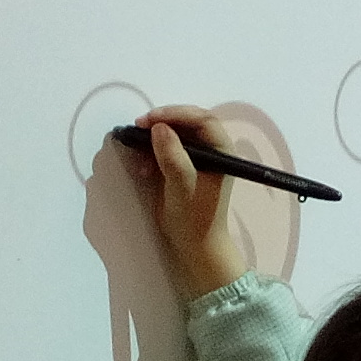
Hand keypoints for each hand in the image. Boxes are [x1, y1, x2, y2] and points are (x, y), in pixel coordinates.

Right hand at [120, 106, 249, 299]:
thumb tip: (159, 128)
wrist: (195, 246)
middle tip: (138, 127)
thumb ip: (173, 157)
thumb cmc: (195, 218)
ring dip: (154, 139)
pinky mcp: (183, 166)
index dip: (176, 113)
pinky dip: (152, 153)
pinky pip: (167, 149)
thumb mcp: (182, 187)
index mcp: (221, 151)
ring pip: (175, 134)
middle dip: (162, 123)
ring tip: (138, 153)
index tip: (150, 120)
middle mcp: (212, 150)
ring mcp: (197, 157)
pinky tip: (142, 168)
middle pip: (187, 122)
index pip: (202, 119)